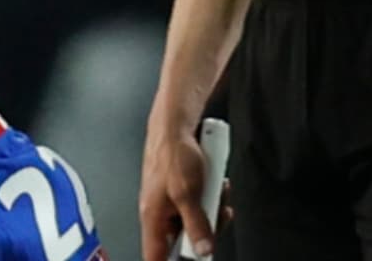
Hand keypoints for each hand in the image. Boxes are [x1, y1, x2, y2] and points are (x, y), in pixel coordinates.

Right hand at [140, 126, 217, 260]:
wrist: (175, 124)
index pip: (155, 256)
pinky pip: (198, 204)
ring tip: (218, 191)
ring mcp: (171, 201)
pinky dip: (210, 196)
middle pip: (183, 239)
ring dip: (211, 209)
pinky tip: (216, 183)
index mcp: (153, 218)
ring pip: (194, 220)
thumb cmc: (172, 153)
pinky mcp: (181, 190)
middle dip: (205, 230)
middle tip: (217, 215)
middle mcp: (159, 213)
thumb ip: (196, 224)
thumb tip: (204, 250)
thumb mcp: (188, 193)